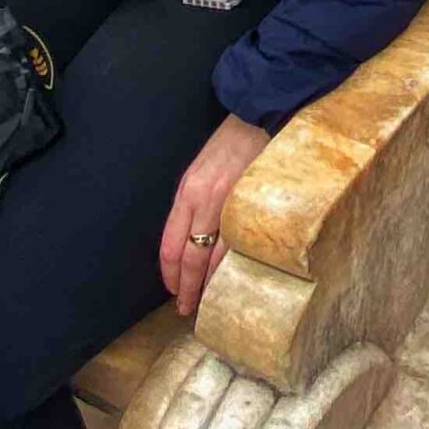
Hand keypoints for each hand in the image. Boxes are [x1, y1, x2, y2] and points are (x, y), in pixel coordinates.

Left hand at [160, 115, 269, 318]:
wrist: (259, 119)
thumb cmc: (228, 145)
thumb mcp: (199, 171)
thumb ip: (192, 204)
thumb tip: (190, 240)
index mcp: (187, 192)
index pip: (171, 245)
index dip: (169, 274)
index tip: (171, 291)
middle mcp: (204, 201)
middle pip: (190, 258)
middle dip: (186, 288)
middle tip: (186, 309)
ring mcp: (231, 206)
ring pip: (215, 258)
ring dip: (210, 284)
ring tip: (208, 302)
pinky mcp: (253, 208)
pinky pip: (240, 247)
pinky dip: (233, 268)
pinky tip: (233, 280)